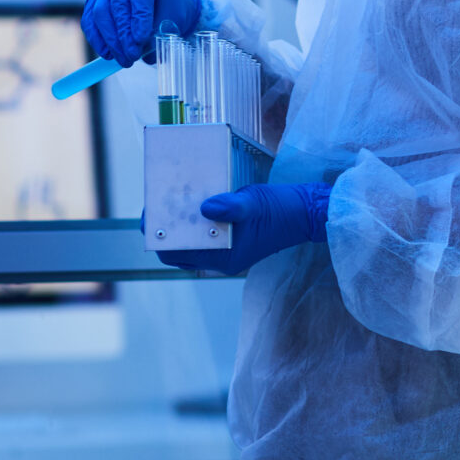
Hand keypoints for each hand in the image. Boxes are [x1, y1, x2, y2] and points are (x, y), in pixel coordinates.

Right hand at [83, 0, 202, 64]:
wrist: (164, 3)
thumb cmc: (171, 9)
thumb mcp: (174, 18)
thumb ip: (158, 31)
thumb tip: (140, 50)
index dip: (139, 17)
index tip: (141, 40)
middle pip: (116, 3)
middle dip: (123, 35)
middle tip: (131, 56)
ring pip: (100, 12)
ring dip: (110, 40)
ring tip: (122, 58)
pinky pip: (89, 19)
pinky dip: (97, 39)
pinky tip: (107, 52)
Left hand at [160, 182, 331, 276]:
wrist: (307, 213)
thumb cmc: (282, 211)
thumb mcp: (254, 204)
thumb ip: (229, 207)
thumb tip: (204, 207)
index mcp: (222, 258)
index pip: (175, 255)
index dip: (160, 237)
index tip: (152, 214)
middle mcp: (220, 259)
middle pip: (178, 249)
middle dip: (165, 229)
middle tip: (158, 203)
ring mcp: (225, 249)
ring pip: (188, 241)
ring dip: (178, 224)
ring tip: (171, 200)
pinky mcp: (231, 238)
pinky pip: (202, 233)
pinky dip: (193, 221)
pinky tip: (192, 201)